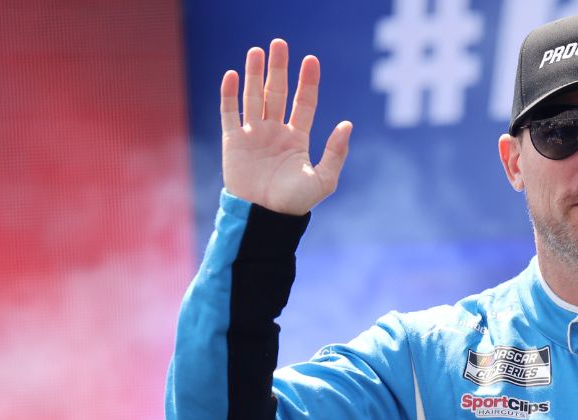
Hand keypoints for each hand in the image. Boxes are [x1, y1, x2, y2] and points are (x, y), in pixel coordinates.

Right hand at [220, 39, 350, 215]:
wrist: (265, 217)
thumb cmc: (295, 203)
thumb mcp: (323, 179)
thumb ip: (335, 152)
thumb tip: (347, 125)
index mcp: (297, 139)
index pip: (304, 103)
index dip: (307, 82)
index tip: (311, 60)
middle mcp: (275, 132)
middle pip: (277, 93)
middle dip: (279, 68)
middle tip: (280, 44)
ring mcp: (254, 134)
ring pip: (254, 96)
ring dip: (254, 73)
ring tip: (257, 51)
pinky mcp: (234, 141)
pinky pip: (230, 112)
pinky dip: (230, 94)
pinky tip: (232, 75)